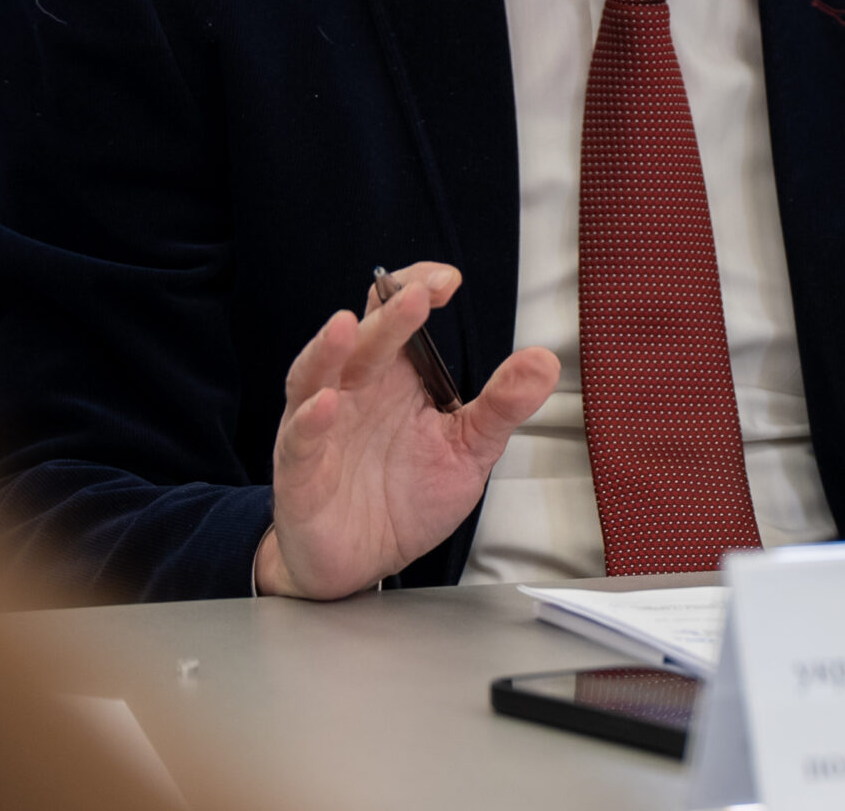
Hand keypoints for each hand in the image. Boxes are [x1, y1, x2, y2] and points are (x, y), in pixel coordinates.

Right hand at [254, 262, 559, 597]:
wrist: (363, 563)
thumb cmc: (407, 497)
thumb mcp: (468, 449)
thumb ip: (502, 405)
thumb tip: (544, 360)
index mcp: (393, 378)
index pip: (395, 315)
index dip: (415, 288)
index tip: (448, 282)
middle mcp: (353, 392)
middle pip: (364, 341)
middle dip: (389, 316)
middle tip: (418, 295)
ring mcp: (322, 429)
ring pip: (314, 377)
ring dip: (327, 351)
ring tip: (344, 326)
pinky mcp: (300, 473)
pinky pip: (300, 441)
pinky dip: (310, 423)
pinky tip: (326, 405)